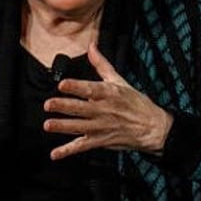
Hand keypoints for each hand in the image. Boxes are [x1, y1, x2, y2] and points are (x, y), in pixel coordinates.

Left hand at [43, 42, 172, 159]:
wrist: (152, 127)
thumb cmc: (135, 102)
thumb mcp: (120, 81)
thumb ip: (102, 64)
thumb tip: (91, 46)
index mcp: (109, 94)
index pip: (90, 89)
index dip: (76, 87)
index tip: (62, 84)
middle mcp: (104, 110)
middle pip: (81, 108)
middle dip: (64, 107)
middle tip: (48, 104)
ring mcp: (101, 127)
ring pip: (79, 127)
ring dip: (63, 126)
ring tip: (48, 125)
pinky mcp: (101, 141)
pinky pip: (82, 146)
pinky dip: (68, 151)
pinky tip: (55, 153)